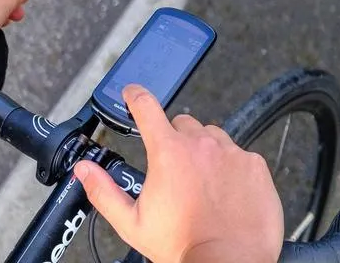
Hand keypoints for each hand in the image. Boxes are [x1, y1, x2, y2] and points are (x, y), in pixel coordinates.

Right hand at [74, 85, 283, 262]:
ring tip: (202, 185)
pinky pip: (240, 155)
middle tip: (175, 171)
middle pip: (182, 124)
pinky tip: (226, 193)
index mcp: (168, 153)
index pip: (146, 107)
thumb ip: (104, 191)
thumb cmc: (184, 246)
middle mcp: (201, 145)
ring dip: (205, 152)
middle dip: (175, 140)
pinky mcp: (255, 166)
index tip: (132, 93)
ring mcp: (232, 153)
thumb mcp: (132, 223)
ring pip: (213, 138)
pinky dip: (231, 168)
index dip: (135, 96)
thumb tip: (85, 170)